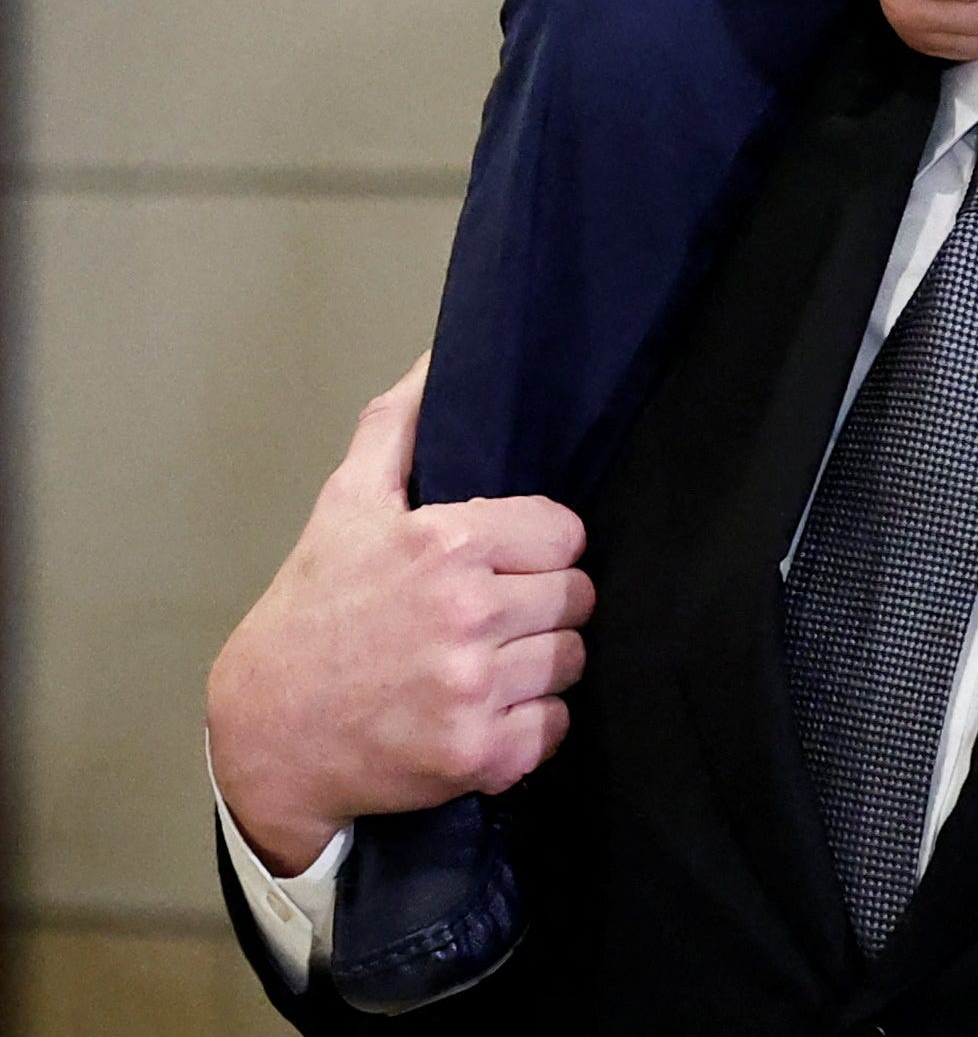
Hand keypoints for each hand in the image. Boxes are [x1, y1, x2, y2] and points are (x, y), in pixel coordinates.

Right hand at [205, 359, 595, 874]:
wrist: (266, 733)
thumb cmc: (312, 612)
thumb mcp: (346, 507)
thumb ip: (398, 427)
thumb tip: (440, 356)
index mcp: (445, 546)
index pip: (565, 532)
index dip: (539, 548)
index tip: (503, 563)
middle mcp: (466, 615)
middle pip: (577, 596)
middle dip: (541, 604)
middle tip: (489, 618)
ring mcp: (474, 689)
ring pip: (572, 659)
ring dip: (538, 664)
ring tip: (483, 663)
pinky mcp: (480, 755)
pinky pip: (556, 726)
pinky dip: (529, 725)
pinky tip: (482, 712)